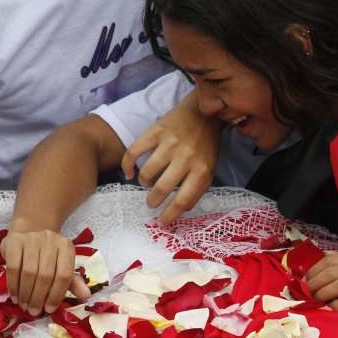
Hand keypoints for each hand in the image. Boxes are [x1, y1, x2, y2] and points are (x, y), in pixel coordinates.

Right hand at [2, 229, 91, 315]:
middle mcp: (51, 240)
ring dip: (26, 294)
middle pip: (45, 275)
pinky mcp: (15, 241)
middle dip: (38, 297)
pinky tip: (14, 296)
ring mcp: (32, 238)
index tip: (49, 309)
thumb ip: (72, 282)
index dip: (56, 295)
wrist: (27, 235)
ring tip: (24, 306)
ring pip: (29, 272)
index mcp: (66, 247)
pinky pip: (13, 267)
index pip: (64, 275)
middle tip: (34, 311)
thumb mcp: (62, 267)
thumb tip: (86, 295)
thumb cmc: (47, 257)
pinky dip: (14, 285)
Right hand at [122, 94, 221, 223]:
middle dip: (153, 201)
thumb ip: (197, 189)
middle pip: (162, 188)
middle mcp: (185, 157)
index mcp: (202, 170)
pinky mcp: (156, 131)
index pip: (183, 200)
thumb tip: (179, 210)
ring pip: (147, 172)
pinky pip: (134, 151)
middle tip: (151, 203)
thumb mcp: (209, 169)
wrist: (203, 114)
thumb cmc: (206, 146)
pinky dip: (127, 164)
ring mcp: (169, 144)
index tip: (161, 223)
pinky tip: (129, 172)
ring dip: (144, 183)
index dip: (169, 215)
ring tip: (146, 183)